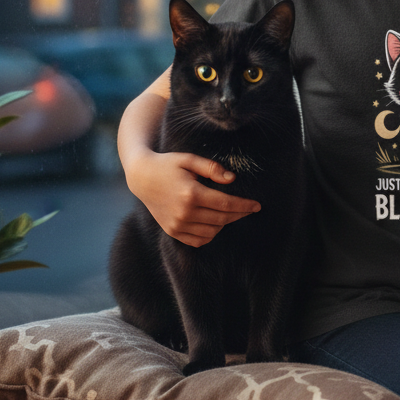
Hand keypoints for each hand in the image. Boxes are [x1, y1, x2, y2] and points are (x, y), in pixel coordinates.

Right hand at [127, 150, 260, 247]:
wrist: (141, 177)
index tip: (257, 205)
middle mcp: (184, 213)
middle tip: (250, 209)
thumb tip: (232, 179)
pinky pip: (198, 240)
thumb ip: (212, 168)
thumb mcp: (190, 159)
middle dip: (240, 214)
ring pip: (212, 232)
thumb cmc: (168, 165)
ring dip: (225, 224)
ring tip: (230, 213)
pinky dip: (211, 234)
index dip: (245, 205)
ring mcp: (177, 225)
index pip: (226, 204)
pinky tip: (215, 223)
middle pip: (222, 219)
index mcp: (191, 193)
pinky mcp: (172, 231)